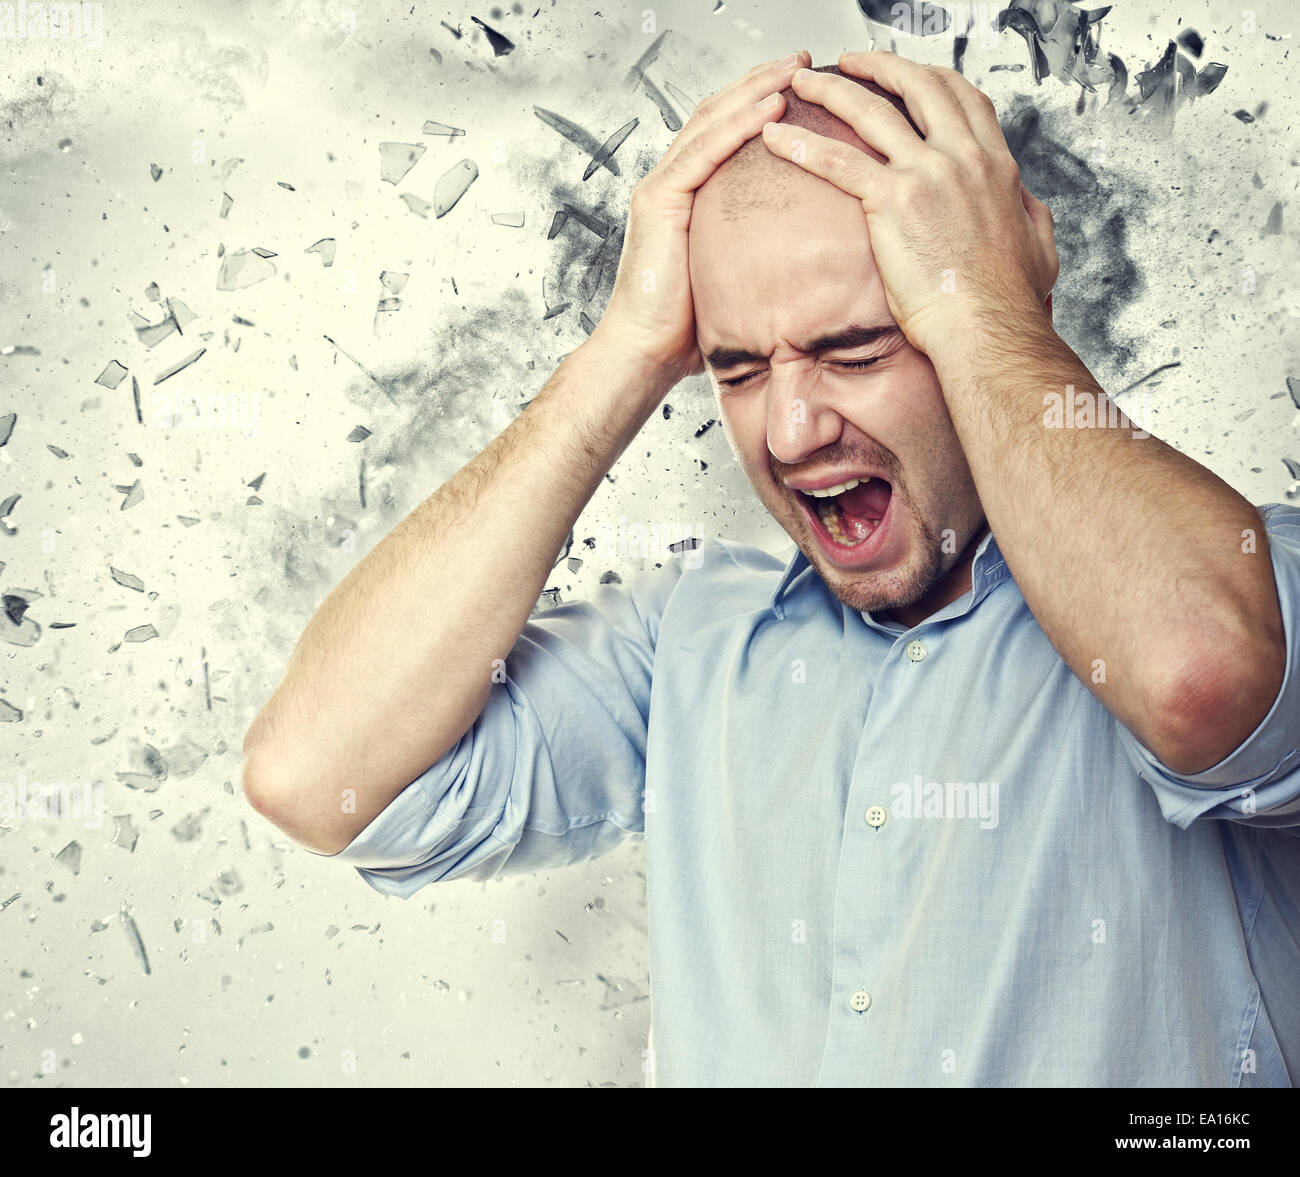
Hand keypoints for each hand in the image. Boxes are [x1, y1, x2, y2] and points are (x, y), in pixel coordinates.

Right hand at [589, 49, 811, 381]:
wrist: (643, 352)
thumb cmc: (684, 328)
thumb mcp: (729, 278)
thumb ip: (751, 254)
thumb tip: (801, 259)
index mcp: (684, 196)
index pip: (723, 132)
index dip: (760, 102)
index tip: (803, 87)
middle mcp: (669, 182)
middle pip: (718, 113)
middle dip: (763, 81)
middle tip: (807, 61)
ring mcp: (660, 187)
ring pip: (712, 121)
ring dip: (757, 89)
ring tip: (798, 70)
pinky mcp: (659, 200)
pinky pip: (704, 152)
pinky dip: (739, 125)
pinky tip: (772, 107)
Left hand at [758, 51, 1058, 358]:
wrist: (988, 328)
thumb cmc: (1008, 302)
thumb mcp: (1037, 245)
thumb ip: (1028, 215)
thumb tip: (1025, 206)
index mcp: (995, 166)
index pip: (962, 98)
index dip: (929, 78)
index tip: (905, 75)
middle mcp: (963, 158)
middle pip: (916, 86)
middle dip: (877, 66)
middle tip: (846, 64)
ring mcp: (928, 175)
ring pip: (870, 112)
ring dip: (830, 92)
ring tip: (801, 86)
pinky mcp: (894, 202)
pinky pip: (837, 162)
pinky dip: (802, 146)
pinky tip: (777, 140)